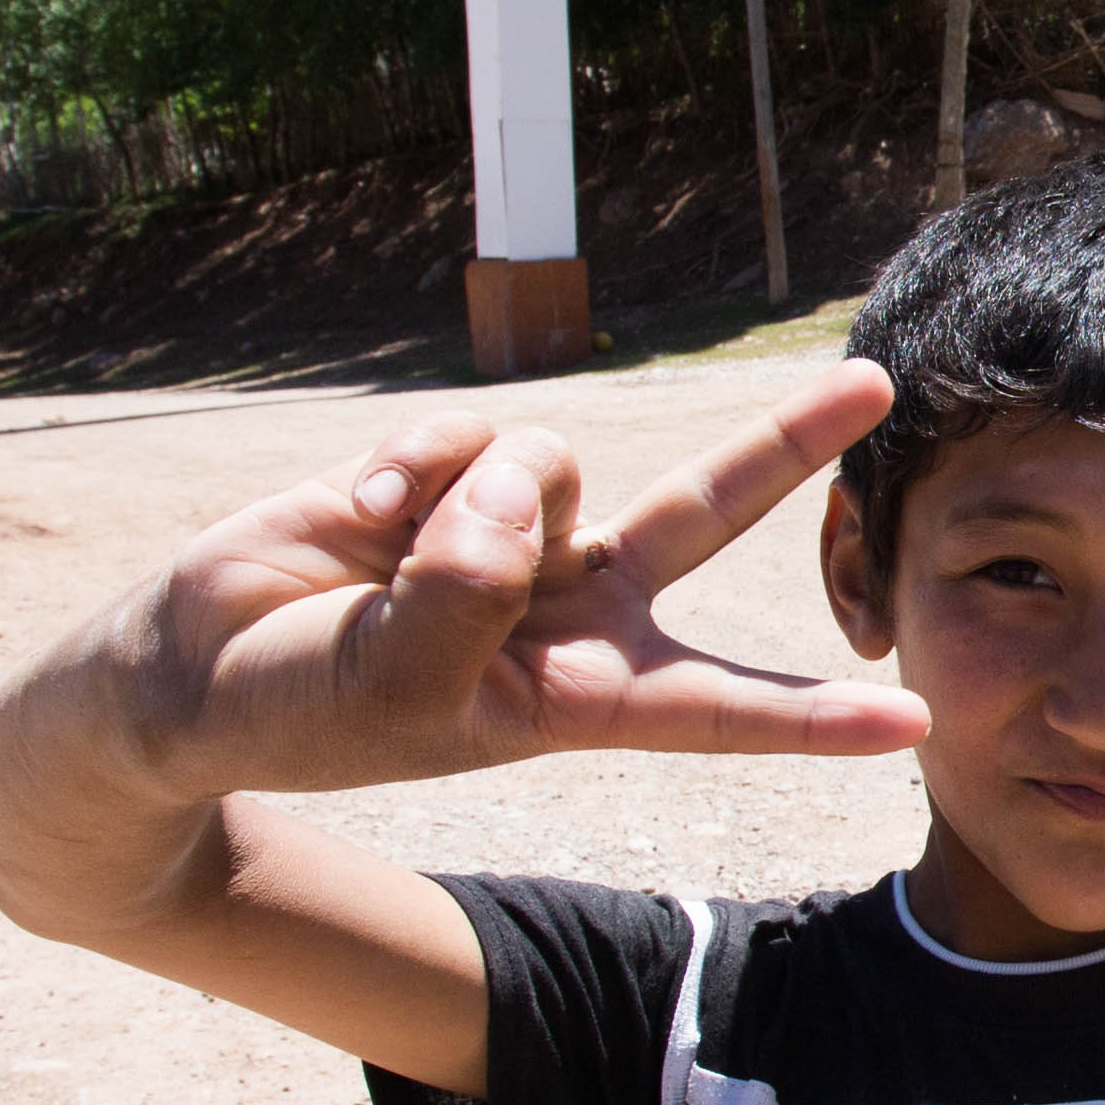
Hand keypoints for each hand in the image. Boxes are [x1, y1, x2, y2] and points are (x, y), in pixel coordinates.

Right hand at [106, 370, 930, 798]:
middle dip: (785, 444)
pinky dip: (413, 465)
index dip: (809, 718)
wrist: (194, 666)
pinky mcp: (456, 473)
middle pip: (704, 511)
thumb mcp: (390, 688)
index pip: (714, 708)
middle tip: (875, 384)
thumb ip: (463, 595)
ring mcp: (518, 533)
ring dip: (473, 495)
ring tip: (392, 552)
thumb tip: (519, 492)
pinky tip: (362, 508)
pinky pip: (473, 432)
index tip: (910, 719)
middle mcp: (572, 606)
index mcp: (576, 697)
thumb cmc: (299, 708)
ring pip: (555, 461)